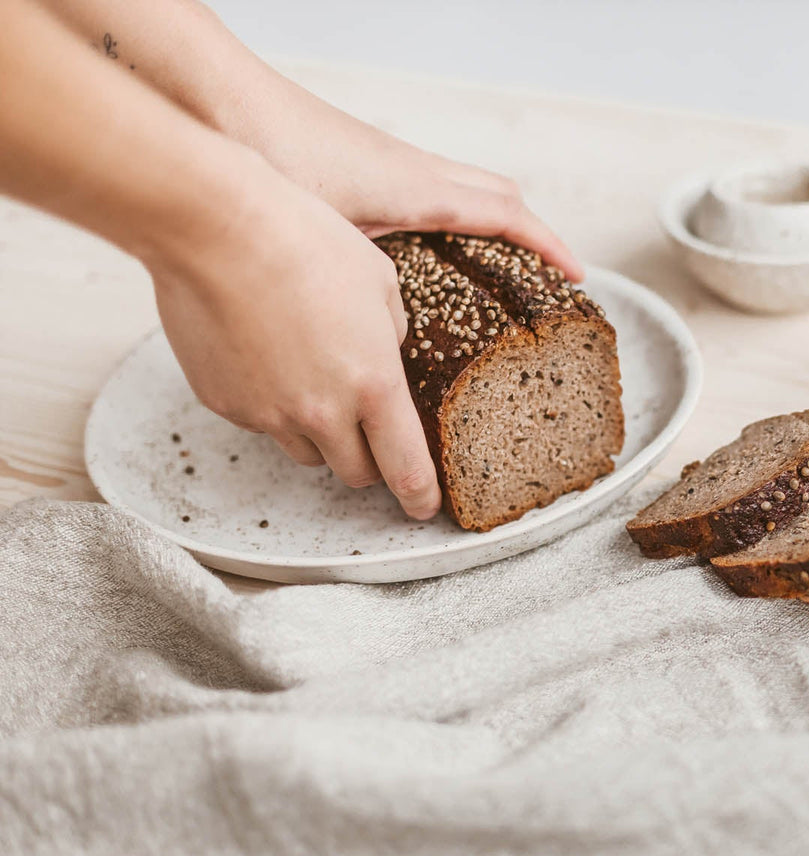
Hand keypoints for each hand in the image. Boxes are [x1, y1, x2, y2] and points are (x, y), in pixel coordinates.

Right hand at [144, 156, 441, 518]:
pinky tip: (270, 360)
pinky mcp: (225, 403)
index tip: (425, 508)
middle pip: (356, 473)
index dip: (420, 496)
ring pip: (307, 454)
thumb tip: (386, 356)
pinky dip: (274, 408)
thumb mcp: (380, 283)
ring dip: (321, 437)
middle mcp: (321, 411)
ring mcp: (268, 412)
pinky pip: (261, 424)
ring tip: (317, 388)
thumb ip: (392, 335)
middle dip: (370, 462)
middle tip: (372, 439)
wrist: (217, 228)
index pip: (406, 468)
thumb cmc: (305, 241)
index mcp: (373, 384)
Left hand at [243, 81, 583, 280]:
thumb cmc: (266, 157)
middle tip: (540, 274)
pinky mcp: (359, 162)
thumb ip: (360, 284)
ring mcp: (387, 162)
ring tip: (489, 267)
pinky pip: (425, 186)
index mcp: (420, 188)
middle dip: (529, 233)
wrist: (211, 102)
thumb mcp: (326, 235)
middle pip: (497, 194)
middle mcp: (413, 169)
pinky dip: (444, 213)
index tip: (576, 277)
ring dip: (487, 219)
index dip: (547, 249)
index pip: (508, 216)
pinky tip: (415, 248)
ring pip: (462, 185)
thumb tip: (380, 336)